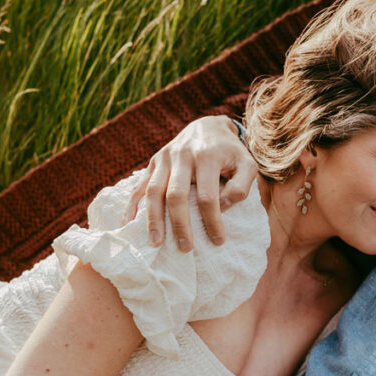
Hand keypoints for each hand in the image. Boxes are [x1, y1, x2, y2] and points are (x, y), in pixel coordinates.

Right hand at [122, 115, 256, 250]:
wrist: (208, 127)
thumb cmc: (230, 153)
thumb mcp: (247, 164)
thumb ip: (242, 186)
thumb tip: (222, 206)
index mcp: (207, 157)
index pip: (207, 196)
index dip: (212, 220)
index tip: (217, 240)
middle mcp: (182, 156)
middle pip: (176, 195)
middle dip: (179, 224)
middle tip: (185, 248)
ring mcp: (164, 158)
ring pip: (153, 191)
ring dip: (153, 219)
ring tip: (156, 243)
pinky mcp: (153, 162)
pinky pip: (139, 185)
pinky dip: (131, 205)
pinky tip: (127, 224)